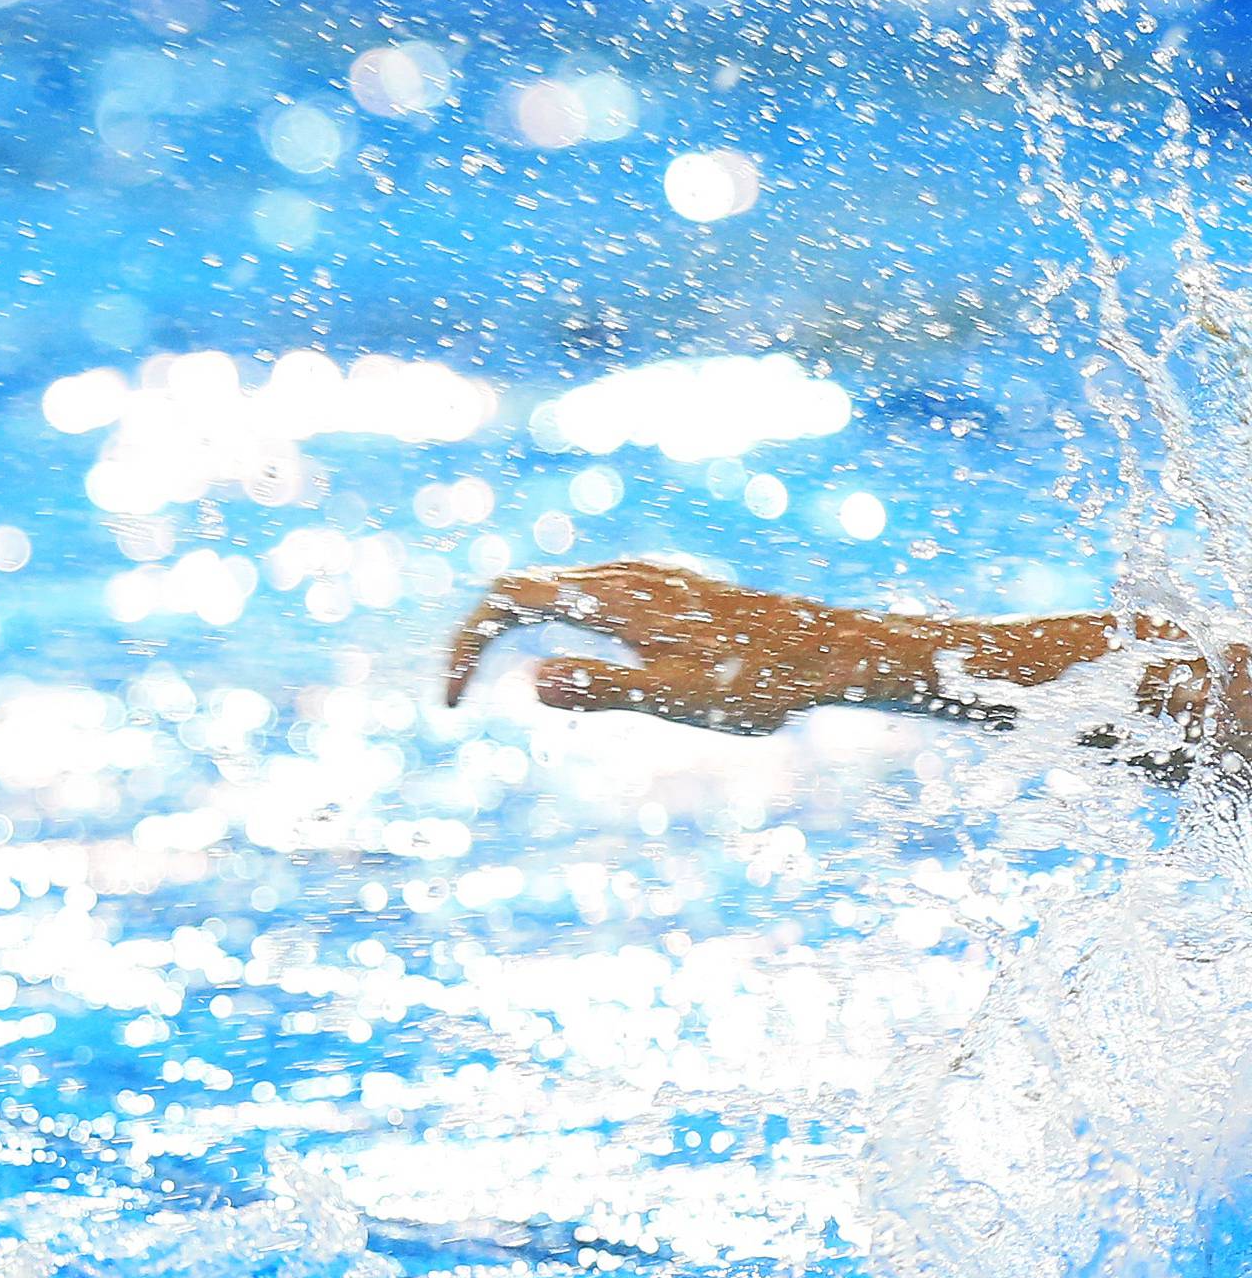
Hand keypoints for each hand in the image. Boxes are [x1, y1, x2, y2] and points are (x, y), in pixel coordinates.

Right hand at [445, 560, 863, 734]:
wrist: (825, 652)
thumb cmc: (755, 684)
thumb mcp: (676, 699)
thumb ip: (602, 688)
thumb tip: (530, 683)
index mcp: (611, 597)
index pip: (505, 599)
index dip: (465, 645)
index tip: (451, 702)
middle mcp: (619, 575)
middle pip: (516, 588)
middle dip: (475, 637)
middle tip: (457, 697)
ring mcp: (640, 577)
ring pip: (547, 587)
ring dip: (507, 628)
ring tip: (491, 682)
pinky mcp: (659, 588)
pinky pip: (579, 593)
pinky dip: (544, 623)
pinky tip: (565, 661)